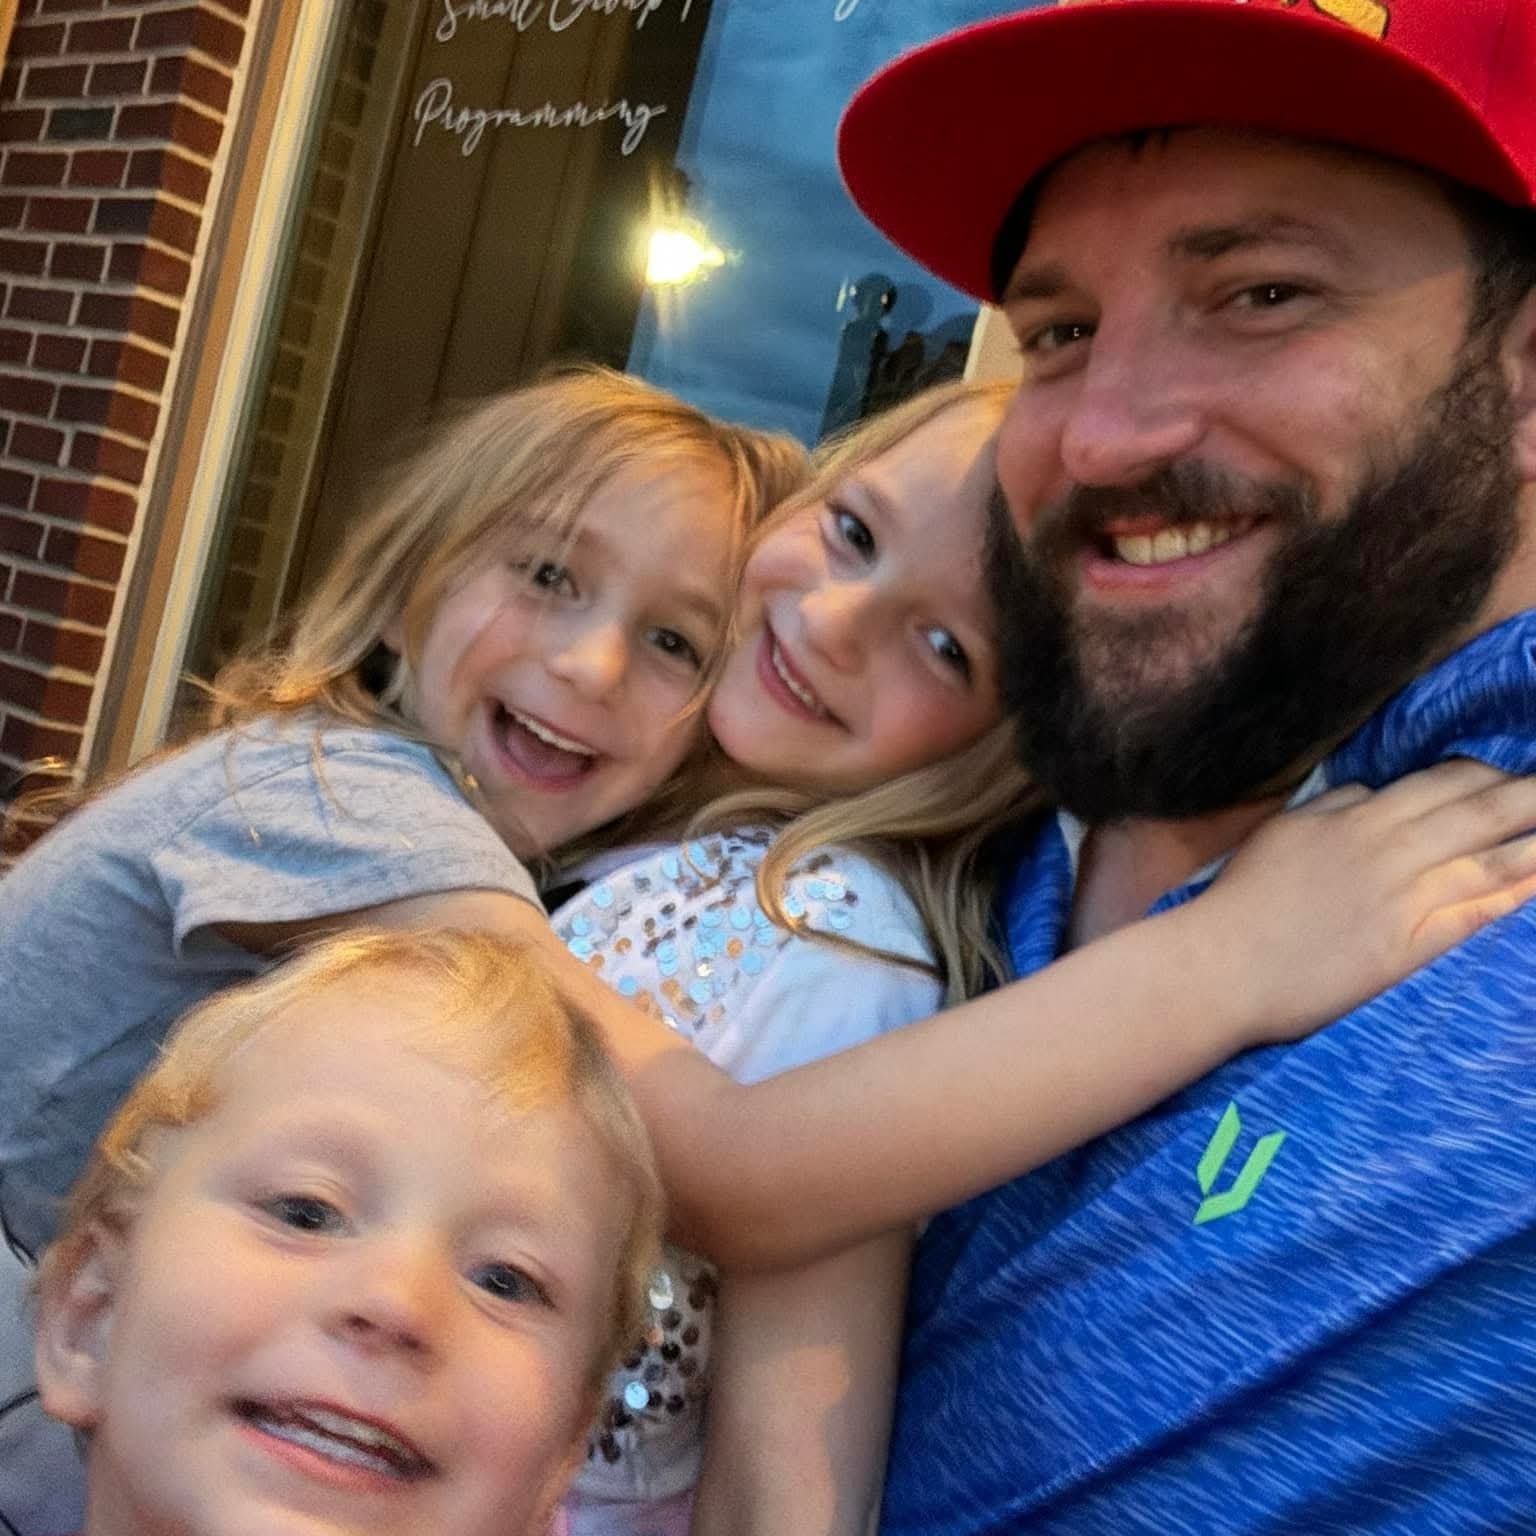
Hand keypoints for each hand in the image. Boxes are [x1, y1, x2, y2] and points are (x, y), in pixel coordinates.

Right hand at [1200, 759, 1535, 1042]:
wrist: (1223, 965)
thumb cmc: (1242, 900)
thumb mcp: (1283, 832)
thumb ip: (1333, 807)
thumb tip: (1371, 794)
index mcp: (1357, 815)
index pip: (1442, 781)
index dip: (1488, 775)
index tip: (1512, 777)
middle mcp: (1389, 845)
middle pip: (1479, 806)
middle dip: (1531, 792)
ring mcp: (1403, 895)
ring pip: (1491, 853)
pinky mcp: (1408, 943)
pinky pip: (1477, 910)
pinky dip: (1516, 891)